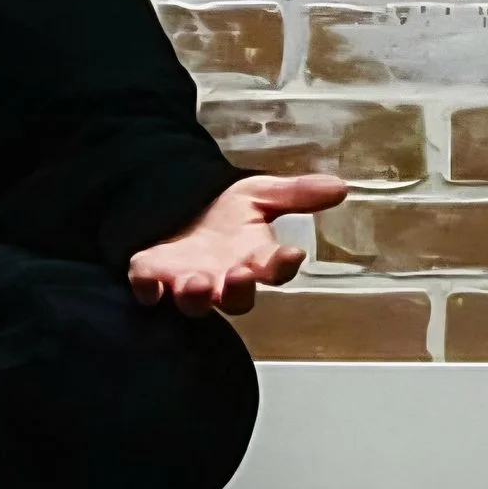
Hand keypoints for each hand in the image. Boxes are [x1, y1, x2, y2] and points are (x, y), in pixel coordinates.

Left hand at [127, 173, 347, 316]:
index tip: (292, 254)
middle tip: (240, 275)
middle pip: (236, 299)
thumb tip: (340, 186)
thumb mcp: (258, 193)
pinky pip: (147, 291)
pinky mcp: (151, 275)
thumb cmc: (224, 211)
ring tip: (197, 281)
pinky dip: (147, 289)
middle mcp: (222, 279)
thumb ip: (295, 194)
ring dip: (195, 296)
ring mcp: (186, 281)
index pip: (275, 269)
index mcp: (254, 261)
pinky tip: (148, 282)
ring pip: (193, 302)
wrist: (178, 205)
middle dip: (239, 290)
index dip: (283, 265)